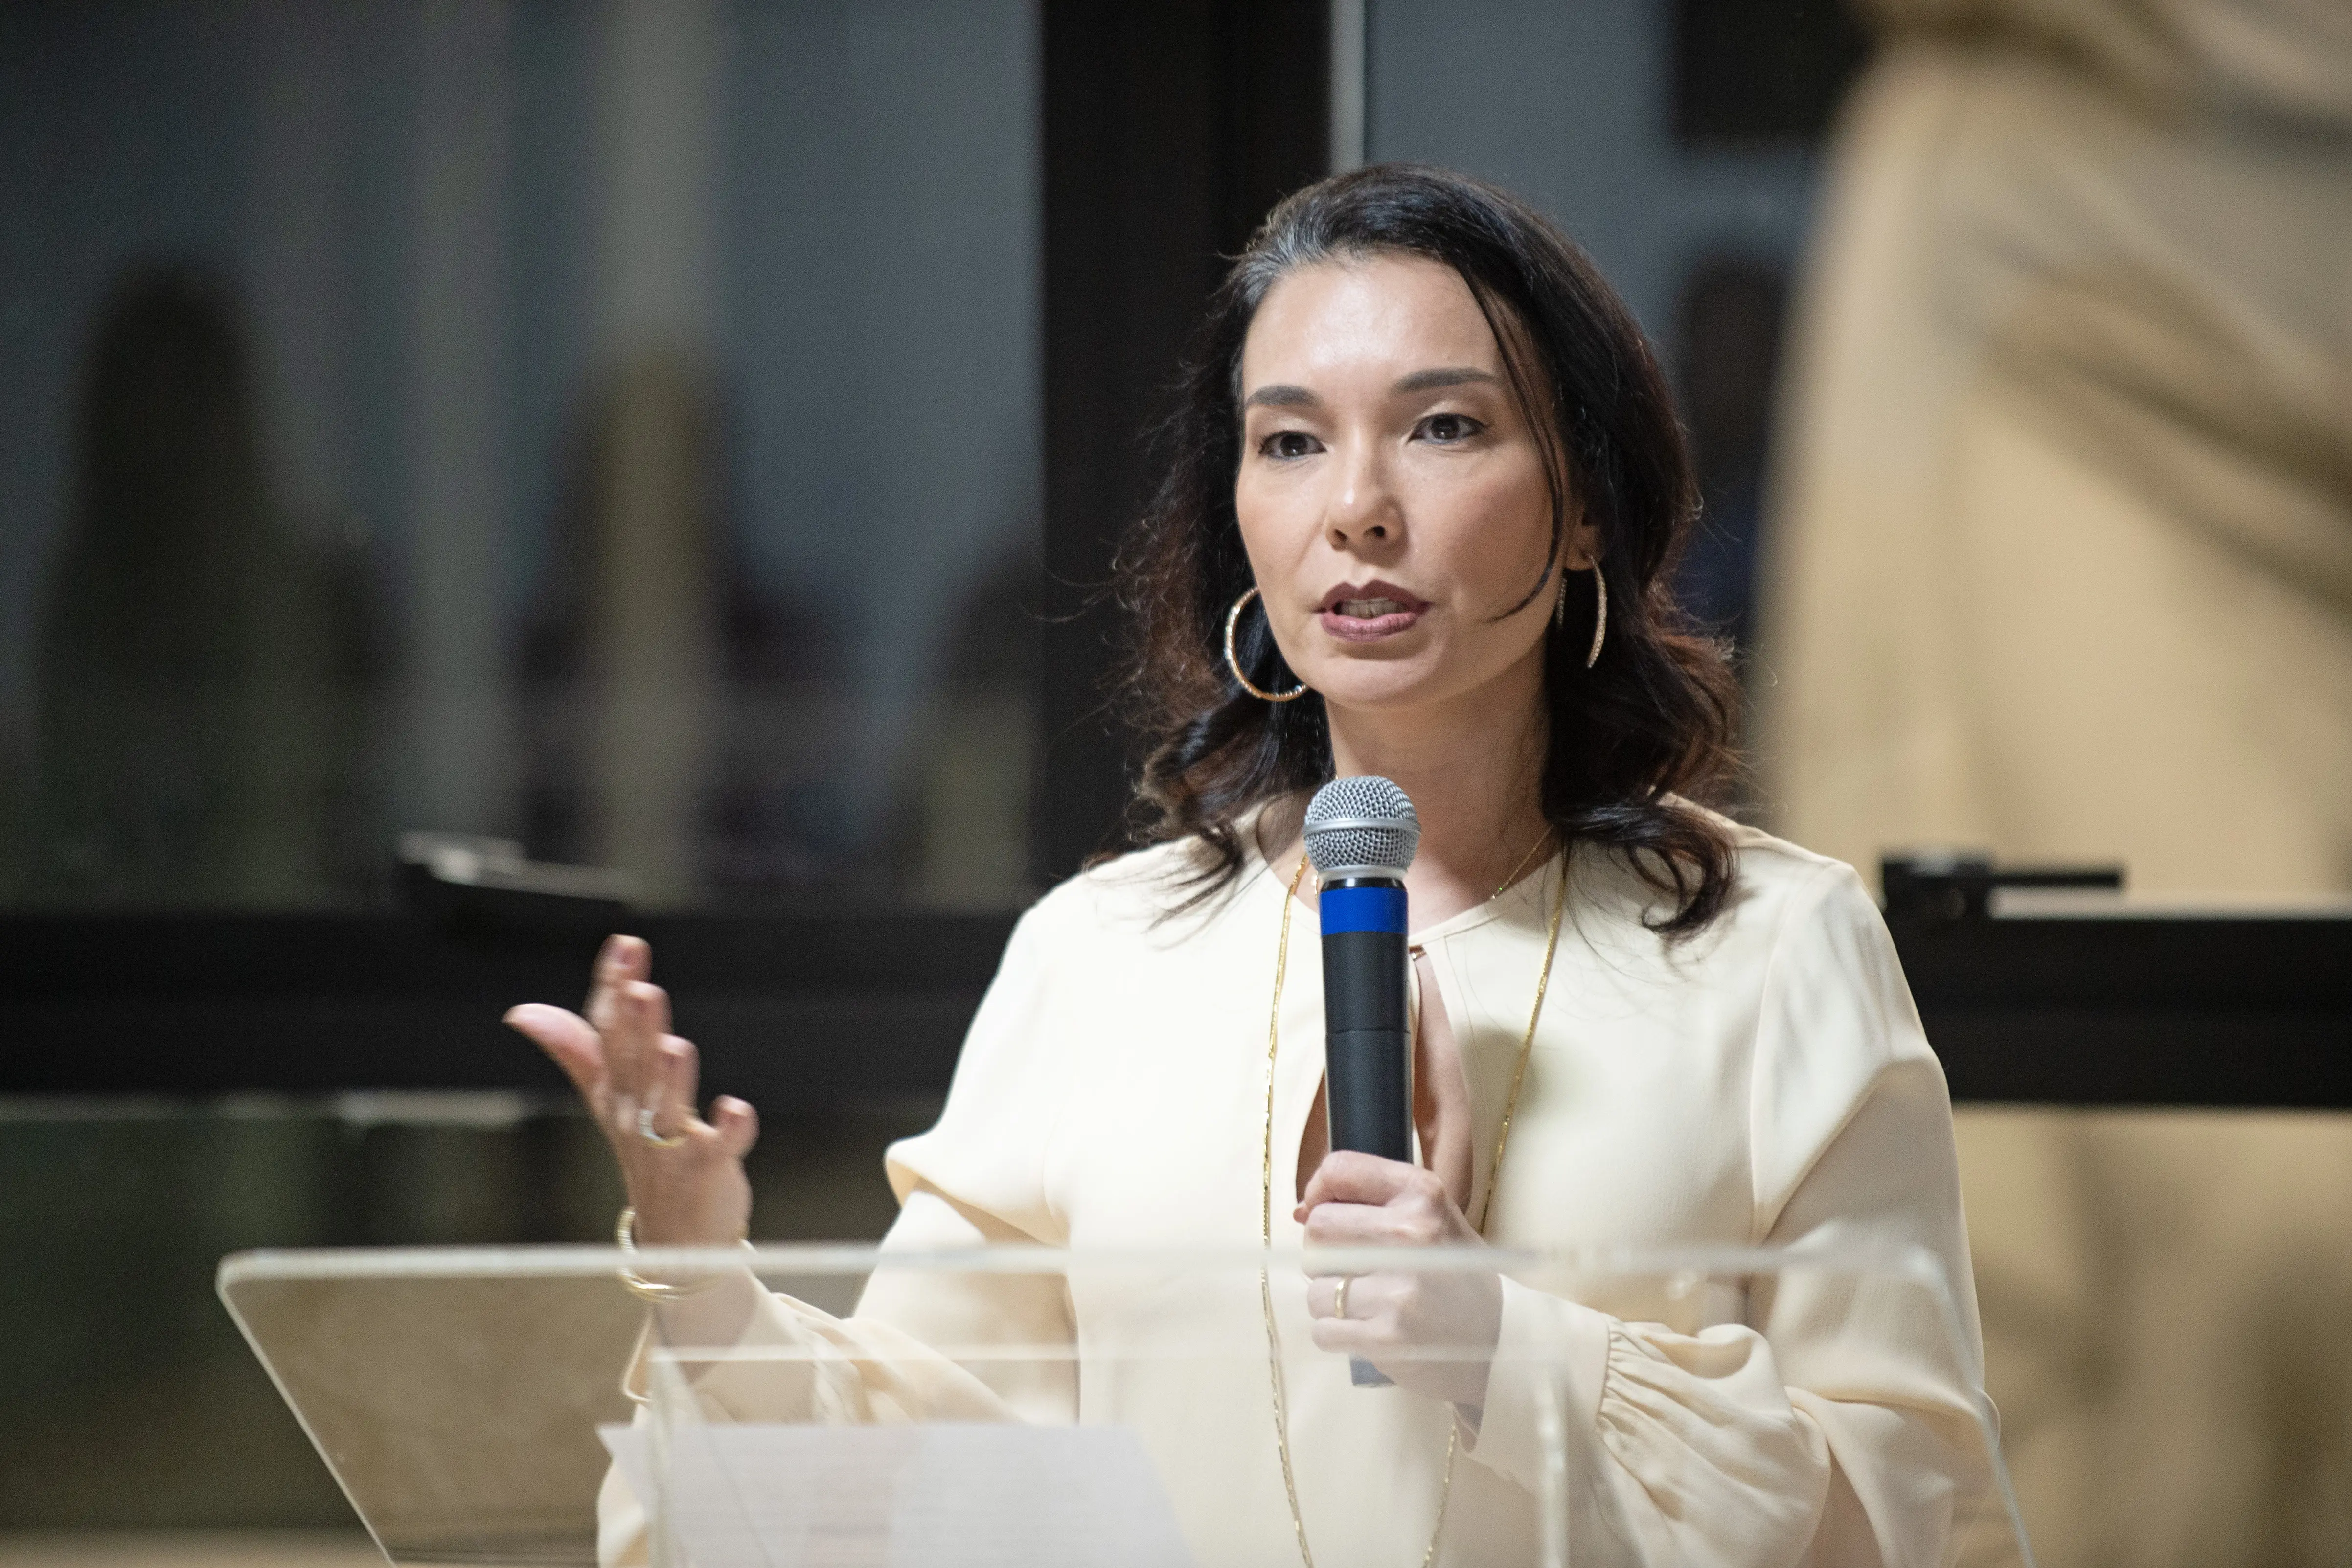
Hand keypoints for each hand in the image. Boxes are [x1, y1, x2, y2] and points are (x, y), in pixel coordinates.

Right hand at [505, 935, 757, 1246]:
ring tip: (675, 1047)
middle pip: (636, 1067)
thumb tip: (522, 1012)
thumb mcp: (610, 1101)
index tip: (626, 946)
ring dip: (671, 1080)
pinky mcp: (708, 1169)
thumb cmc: (648, 1156)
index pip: (608, 1036)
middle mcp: (638, 1117)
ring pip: (666, 1109)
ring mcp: (671, 1147)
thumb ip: (577, 1051)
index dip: (614, 992)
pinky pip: (719, 1150)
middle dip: (638, 1029)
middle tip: (642, 989)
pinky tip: (737, 1111)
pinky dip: (730, 1132)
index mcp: (618, 1093)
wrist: (676, 1236)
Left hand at [1295, 1150, 1500, 1407]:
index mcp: (1423, 1194)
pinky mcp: (1386, 1336)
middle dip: (1324, 1253)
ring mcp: (1399, 1288)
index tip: (1320, 1210)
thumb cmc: (1456, 1276)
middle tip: (1355, 1269)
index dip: (1318, 1191)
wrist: (1501, 1341)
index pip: (1341, 1170)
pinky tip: (1369, 1331)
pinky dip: (1337, 1334)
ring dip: (1331, 1299)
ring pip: (1315, 1285)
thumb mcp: (1434, 1218)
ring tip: (1370, 1304)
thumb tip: (1301, 1210)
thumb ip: (1375, 1202)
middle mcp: (1412, 1233)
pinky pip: (1323, 1329)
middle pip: (1318, 1229)